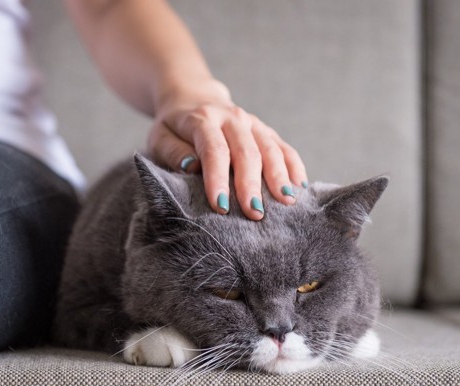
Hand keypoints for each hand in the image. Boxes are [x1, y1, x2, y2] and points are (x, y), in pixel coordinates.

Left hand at [147, 79, 307, 220]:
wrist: (193, 98)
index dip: (217, 178)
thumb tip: (192, 166)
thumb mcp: (160, 137)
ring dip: (279, 176)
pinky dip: (294, 166)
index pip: (213, 150)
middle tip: (255, 213)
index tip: (221, 206)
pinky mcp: (265, 130)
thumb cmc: (173, 128)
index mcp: (202, 119)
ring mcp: (252, 123)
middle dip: (251, 184)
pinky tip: (299, 186)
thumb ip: (173, 152)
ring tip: (286, 201)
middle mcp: (232, 117)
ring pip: (270, 148)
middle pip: (246, 151)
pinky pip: (284, 147)